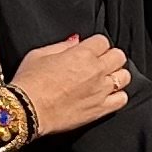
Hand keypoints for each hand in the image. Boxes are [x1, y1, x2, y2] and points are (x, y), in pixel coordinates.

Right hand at [9, 35, 132, 137]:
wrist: (26, 111)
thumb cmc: (29, 82)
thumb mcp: (39, 55)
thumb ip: (62, 46)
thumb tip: (77, 41)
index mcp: (82, 54)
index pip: (103, 41)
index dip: (96, 45)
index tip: (90, 50)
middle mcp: (96, 70)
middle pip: (119, 57)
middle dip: (110, 57)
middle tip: (99, 63)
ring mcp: (101, 91)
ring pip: (124, 77)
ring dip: (116, 75)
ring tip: (105, 79)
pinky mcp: (100, 109)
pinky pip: (122, 99)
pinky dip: (118, 96)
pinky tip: (107, 96)